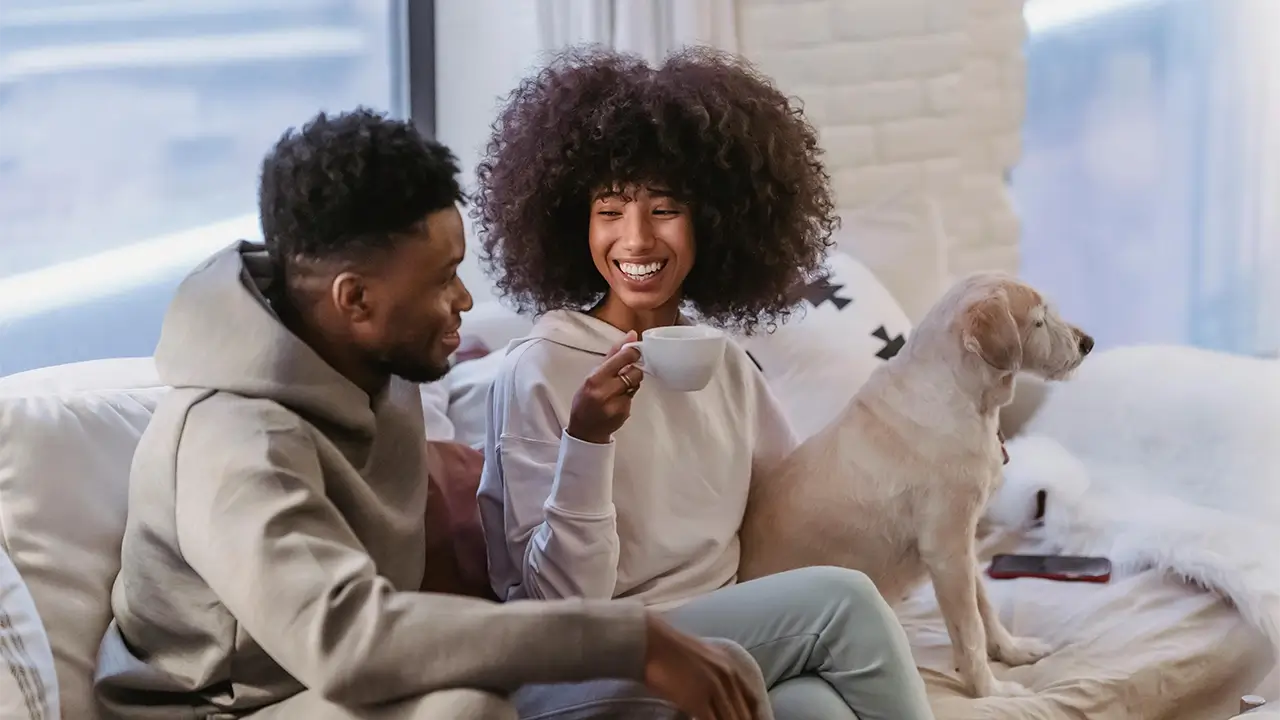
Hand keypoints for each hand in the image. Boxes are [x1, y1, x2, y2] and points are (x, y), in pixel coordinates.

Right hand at [566, 331, 643, 444]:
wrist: (585, 429)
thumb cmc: (586, 398)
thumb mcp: (592, 374)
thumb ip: (613, 354)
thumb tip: (632, 335)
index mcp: (595, 379)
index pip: (622, 359)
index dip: (633, 353)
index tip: (636, 352)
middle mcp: (605, 392)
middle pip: (634, 372)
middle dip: (633, 371)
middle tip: (626, 373)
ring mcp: (616, 404)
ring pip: (636, 385)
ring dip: (631, 383)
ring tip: (619, 388)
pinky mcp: (624, 413)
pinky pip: (633, 397)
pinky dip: (628, 396)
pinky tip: (617, 401)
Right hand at [642, 614, 760, 719]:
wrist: (653, 642)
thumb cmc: (672, 649)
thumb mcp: (706, 655)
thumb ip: (719, 672)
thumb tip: (722, 691)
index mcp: (732, 667)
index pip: (753, 701)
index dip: (754, 717)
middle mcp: (728, 679)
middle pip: (743, 714)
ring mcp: (714, 690)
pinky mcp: (698, 701)